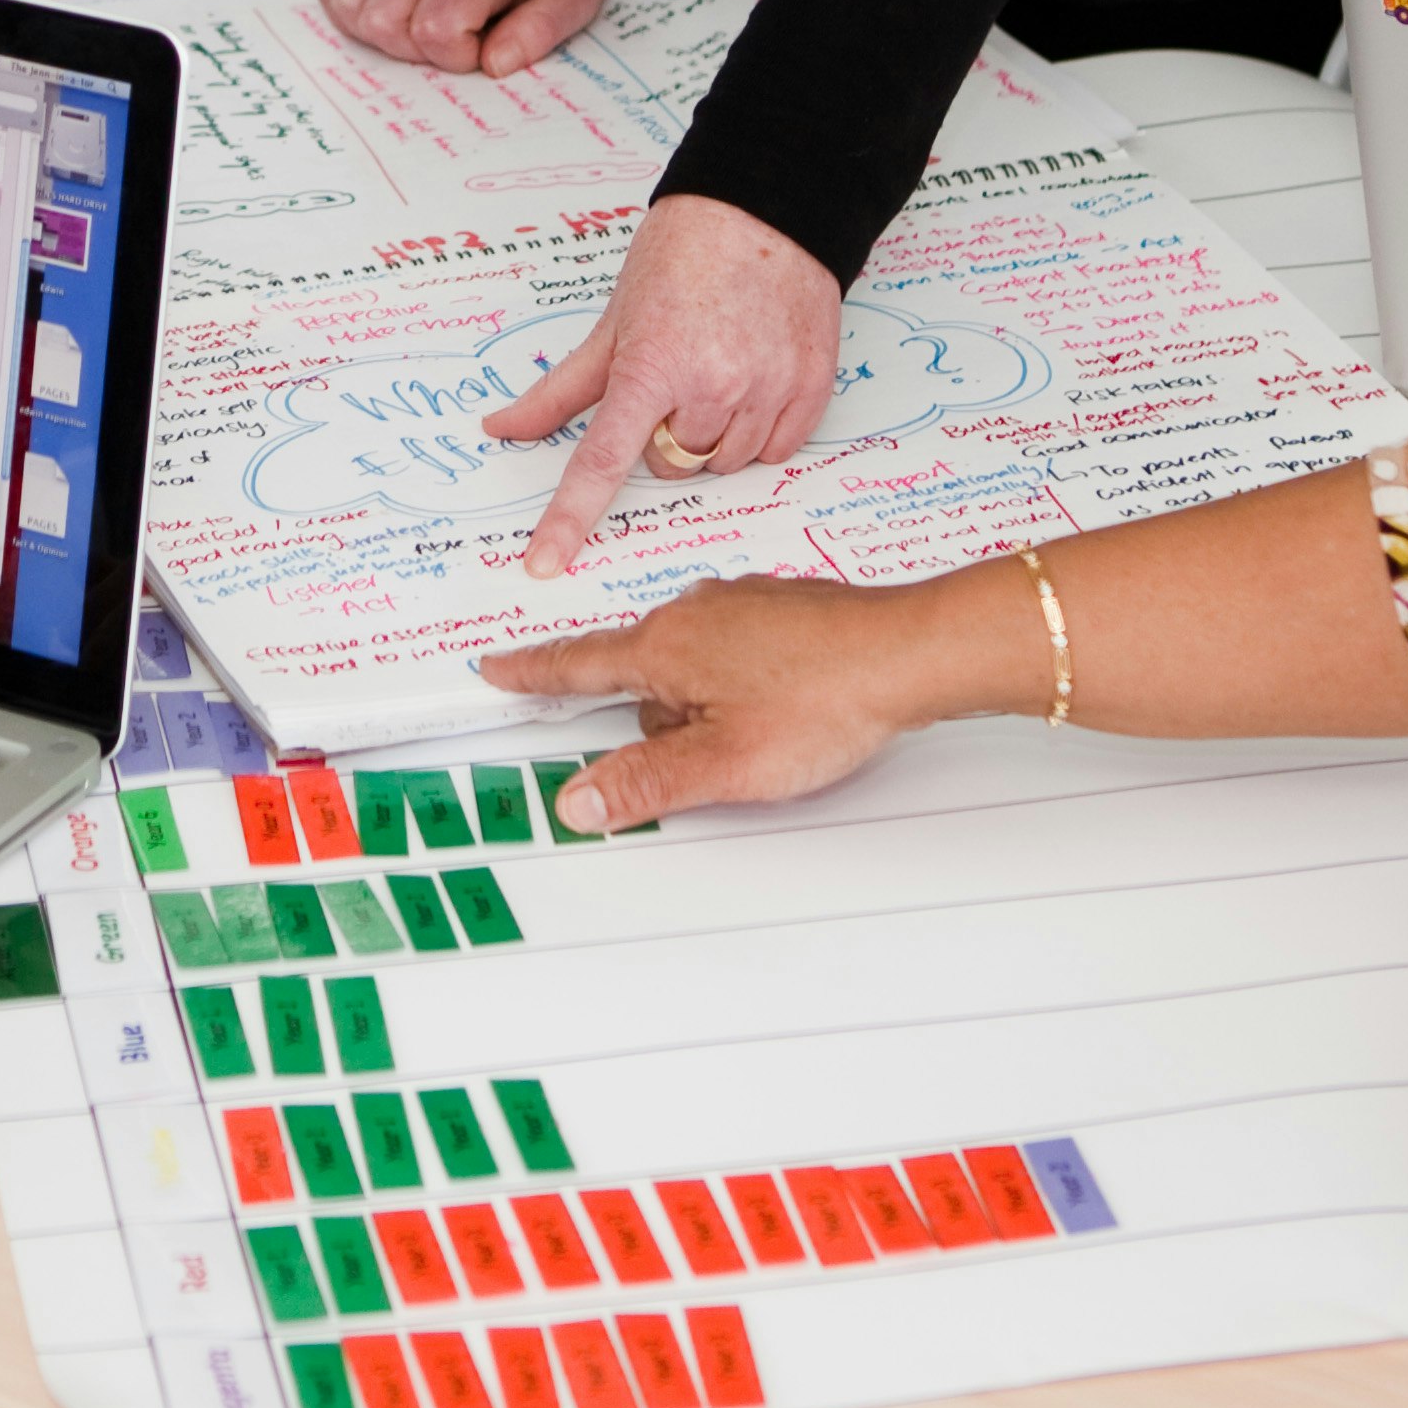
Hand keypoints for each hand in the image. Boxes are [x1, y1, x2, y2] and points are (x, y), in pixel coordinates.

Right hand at [319, 0, 608, 76]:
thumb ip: (543, 28)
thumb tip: (495, 64)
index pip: (437, 26)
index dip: (459, 56)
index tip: (487, 51)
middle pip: (385, 21)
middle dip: (418, 51)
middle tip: (458, 44)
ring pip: (355, 8)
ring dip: (387, 37)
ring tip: (427, 35)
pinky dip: (355, 16)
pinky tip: (393, 23)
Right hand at [478, 569, 1022, 829]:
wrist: (910, 652)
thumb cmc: (824, 699)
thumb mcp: (723, 764)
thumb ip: (645, 784)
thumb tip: (580, 801)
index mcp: (664, 649)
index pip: (578, 666)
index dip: (534, 674)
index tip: (497, 668)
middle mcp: (693, 613)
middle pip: (644, 679)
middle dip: (662, 726)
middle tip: (711, 761)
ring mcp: (740, 606)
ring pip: (695, 668)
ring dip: (710, 707)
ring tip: (768, 738)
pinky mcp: (781, 610)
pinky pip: (738, 654)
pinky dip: (747, 685)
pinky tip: (789, 708)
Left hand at [484, 193, 841, 576]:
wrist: (766, 211)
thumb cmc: (684, 257)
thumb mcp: (614, 321)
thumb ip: (561, 389)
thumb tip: (503, 429)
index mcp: (652, 367)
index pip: (601, 462)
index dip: (569, 518)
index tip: (544, 564)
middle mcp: (712, 387)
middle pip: (669, 465)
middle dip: (663, 434)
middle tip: (674, 376)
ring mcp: (767, 391)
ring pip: (721, 464)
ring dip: (711, 434)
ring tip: (717, 368)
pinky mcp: (811, 390)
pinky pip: (774, 451)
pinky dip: (758, 430)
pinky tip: (754, 379)